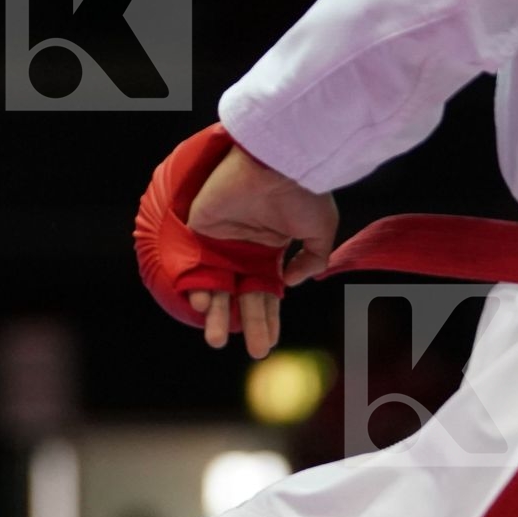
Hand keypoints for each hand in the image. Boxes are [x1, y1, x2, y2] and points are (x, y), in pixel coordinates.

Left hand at [185, 144, 337, 358]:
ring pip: (218, 286)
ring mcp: (221, 240)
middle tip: (255, 353)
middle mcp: (245, 248)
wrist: (280, 163)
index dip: (268, 318)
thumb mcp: (321, 232)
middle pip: (244, 296)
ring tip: (216, 342)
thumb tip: (291, 285)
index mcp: (271, 249)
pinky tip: (202, 306)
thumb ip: (311, 260)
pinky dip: (197, 285)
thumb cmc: (303, 192)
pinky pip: (196, 264)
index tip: (269, 344)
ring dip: (217, 315)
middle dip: (249, 324)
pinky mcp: (200, 229)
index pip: (266, 292)